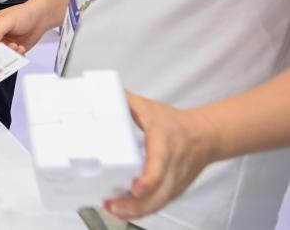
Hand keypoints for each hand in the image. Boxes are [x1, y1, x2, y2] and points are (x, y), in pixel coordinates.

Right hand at [0, 1, 48, 55]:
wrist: (40, 18)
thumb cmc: (23, 14)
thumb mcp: (8, 20)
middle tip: (8, 50)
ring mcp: (5, 44)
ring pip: (2, 57)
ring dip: (10, 54)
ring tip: (17, 46)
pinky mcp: (14, 50)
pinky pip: (12, 58)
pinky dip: (17, 56)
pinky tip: (22, 48)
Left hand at [104, 94, 217, 221]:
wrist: (205, 136)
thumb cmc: (175, 123)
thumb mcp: (149, 107)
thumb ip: (125, 101)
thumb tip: (100, 92)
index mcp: (165, 144)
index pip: (159, 166)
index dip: (148, 179)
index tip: (136, 188)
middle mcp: (172, 167)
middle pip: (158, 193)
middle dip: (136, 204)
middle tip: (113, 206)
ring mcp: (174, 181)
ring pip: (159, 203)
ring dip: (136, 211)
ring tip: (114, 211)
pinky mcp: (173, 190)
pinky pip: (159, 204)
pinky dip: (142, 212)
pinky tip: (124, 213)